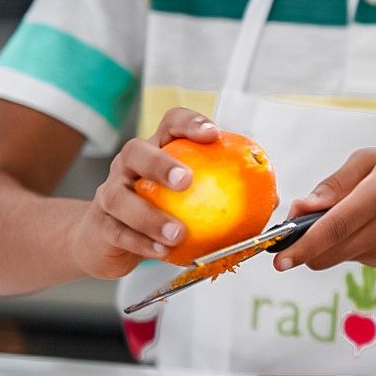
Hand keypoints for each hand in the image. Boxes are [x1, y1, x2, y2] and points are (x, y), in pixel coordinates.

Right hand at [67, 107, 216, 278]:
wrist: (103, 239)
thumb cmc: (160, 211)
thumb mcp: (191, 196)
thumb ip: (228, 193)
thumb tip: (274, 198)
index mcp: (155, 150)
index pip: (170, 123)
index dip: (190, 123)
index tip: (213, 135)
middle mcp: (128, 166)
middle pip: (135, 151)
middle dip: (160, 163)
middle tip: (186, 181)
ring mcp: (110, 194)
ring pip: (121, 198)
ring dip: (151, 216)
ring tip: (178, 233)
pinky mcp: (101, 225)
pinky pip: (119, 233)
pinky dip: (142, 243)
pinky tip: (163, 252)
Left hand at [273, 149, 375, 270]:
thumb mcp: (375, 160)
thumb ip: (334, 184)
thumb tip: (300, 208)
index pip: (335, 226)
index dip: (303, 244)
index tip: (279, 258)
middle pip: (327, 252)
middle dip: (300, 247)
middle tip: (291, 231)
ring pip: (333, 256)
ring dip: (323, 242)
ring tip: (345, 214)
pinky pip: (348, 255)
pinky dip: (344, 242)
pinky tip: (367, 224)